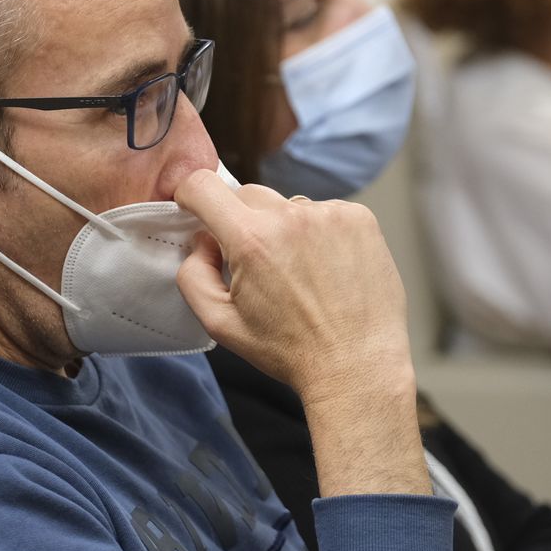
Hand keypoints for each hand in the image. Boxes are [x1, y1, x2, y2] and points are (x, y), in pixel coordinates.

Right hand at [172, 174, 411, 402]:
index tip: (196, 210)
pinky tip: (327, 268)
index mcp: (251, 241)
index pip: (203, 186)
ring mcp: (330, 214)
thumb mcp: (220, 323)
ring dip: (284, 229)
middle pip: (247, 195)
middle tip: (258, 266)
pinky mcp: (360, 218)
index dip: (191, 195)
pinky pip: (323, 211)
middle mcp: (291, 218)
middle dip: (242, 223)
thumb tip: (201, 241)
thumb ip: (192, 275)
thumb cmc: (289, 350)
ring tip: (301, 273)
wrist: (357, 365)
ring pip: (287, 205)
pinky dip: (319, 232)